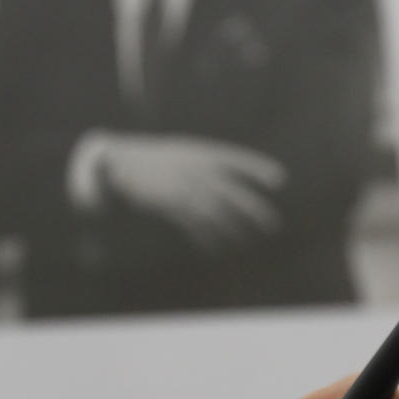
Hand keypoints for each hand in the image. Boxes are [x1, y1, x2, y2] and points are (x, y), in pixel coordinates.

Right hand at [100, 134, 285, 248]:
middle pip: (230, 192)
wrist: (118, 160)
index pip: (235, 159)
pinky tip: (216, 247)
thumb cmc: (154, 158)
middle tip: (272, 224)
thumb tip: (229, 178)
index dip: (257, 168)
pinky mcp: (167, 204)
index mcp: (199, 152)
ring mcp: (180, 187)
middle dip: (253, 208)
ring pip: (214, 211)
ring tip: (247, 241)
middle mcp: (193, 169)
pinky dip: (205, 237)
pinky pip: (191, 223)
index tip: (279, 179)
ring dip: (232, 228)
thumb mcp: (181, 152)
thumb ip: (204, 165)